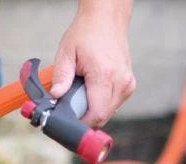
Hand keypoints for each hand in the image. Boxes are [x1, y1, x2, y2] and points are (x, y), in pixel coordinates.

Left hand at [51, 2, 135, 126]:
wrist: (107, 18)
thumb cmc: (87, 33)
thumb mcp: (66, 52)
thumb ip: (61, 77)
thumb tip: (56, 96)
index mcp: (104, 75)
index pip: (96, 115)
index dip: (81, 122)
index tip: (69, 119)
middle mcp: (120, 82)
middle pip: (102, 117)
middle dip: (85, 117)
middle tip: (73, 105)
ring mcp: (127, 84)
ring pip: (108, 113)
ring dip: (93, 110)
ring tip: (83, 93)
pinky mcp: (129, 85)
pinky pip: (113, 105)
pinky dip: (101, 103)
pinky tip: (94, 89)